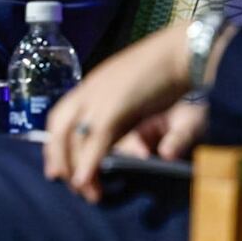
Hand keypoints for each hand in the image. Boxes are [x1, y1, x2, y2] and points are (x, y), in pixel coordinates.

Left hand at [42, 22, 194, 202]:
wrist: (185, 51)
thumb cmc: (169, 71)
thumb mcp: (142, 97)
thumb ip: (134, 120)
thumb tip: (147, 149)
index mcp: (94, 85)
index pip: (62, 116)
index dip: (56, 143)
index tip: (56, 168)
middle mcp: (91, 90)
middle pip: (60, 127)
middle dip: (59, 158)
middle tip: (67, 184)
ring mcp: (100, 97)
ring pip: (72, 135)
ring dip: (73, 166)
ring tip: (82, 189)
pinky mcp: (115, 107)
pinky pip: (95, 140)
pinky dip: (88, 163)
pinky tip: (84, 179)